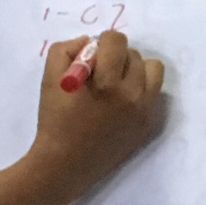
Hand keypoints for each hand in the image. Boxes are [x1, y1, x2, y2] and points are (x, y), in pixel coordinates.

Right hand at [24, 31, 168, 204]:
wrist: (66, 164)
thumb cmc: (55, 119)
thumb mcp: (50, 78)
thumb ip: (66, 50)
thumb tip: (89, 41)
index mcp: (106, 81)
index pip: (117, 40)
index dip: (102, 44)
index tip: (93, 58)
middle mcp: (132, 94)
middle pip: (134, 54)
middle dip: (116, 58)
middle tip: (101, 74)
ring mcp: (145, 110)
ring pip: (152, 69)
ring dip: (134, 70)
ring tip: (117, 84)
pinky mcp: (151, 124)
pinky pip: (156, 92)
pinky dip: (142, 90)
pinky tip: (124, 101)